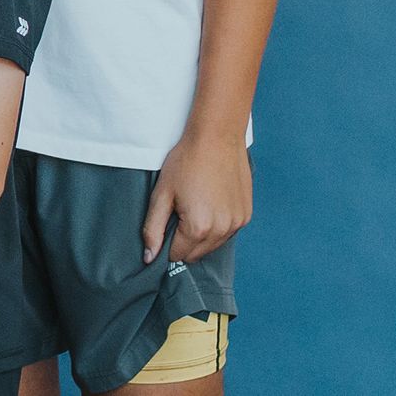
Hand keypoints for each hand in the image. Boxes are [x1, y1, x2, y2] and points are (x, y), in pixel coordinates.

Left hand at [141, 127, 250, 264]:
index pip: (178, 255)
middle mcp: (222, 231)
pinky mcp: (246, 215)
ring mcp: (237, 224)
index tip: (164, 226)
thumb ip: (153, 228)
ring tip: (194, 206)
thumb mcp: (162, 193)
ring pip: (213, 245)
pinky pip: (228, 232)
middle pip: (196, 254)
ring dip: (201, 236)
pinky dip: (217, 226)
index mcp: (199, 228)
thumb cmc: (185, 162)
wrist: (216, 138)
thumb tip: (149, 257)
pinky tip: (209, 204)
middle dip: (183, 242)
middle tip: (177, 214)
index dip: (166, 244)